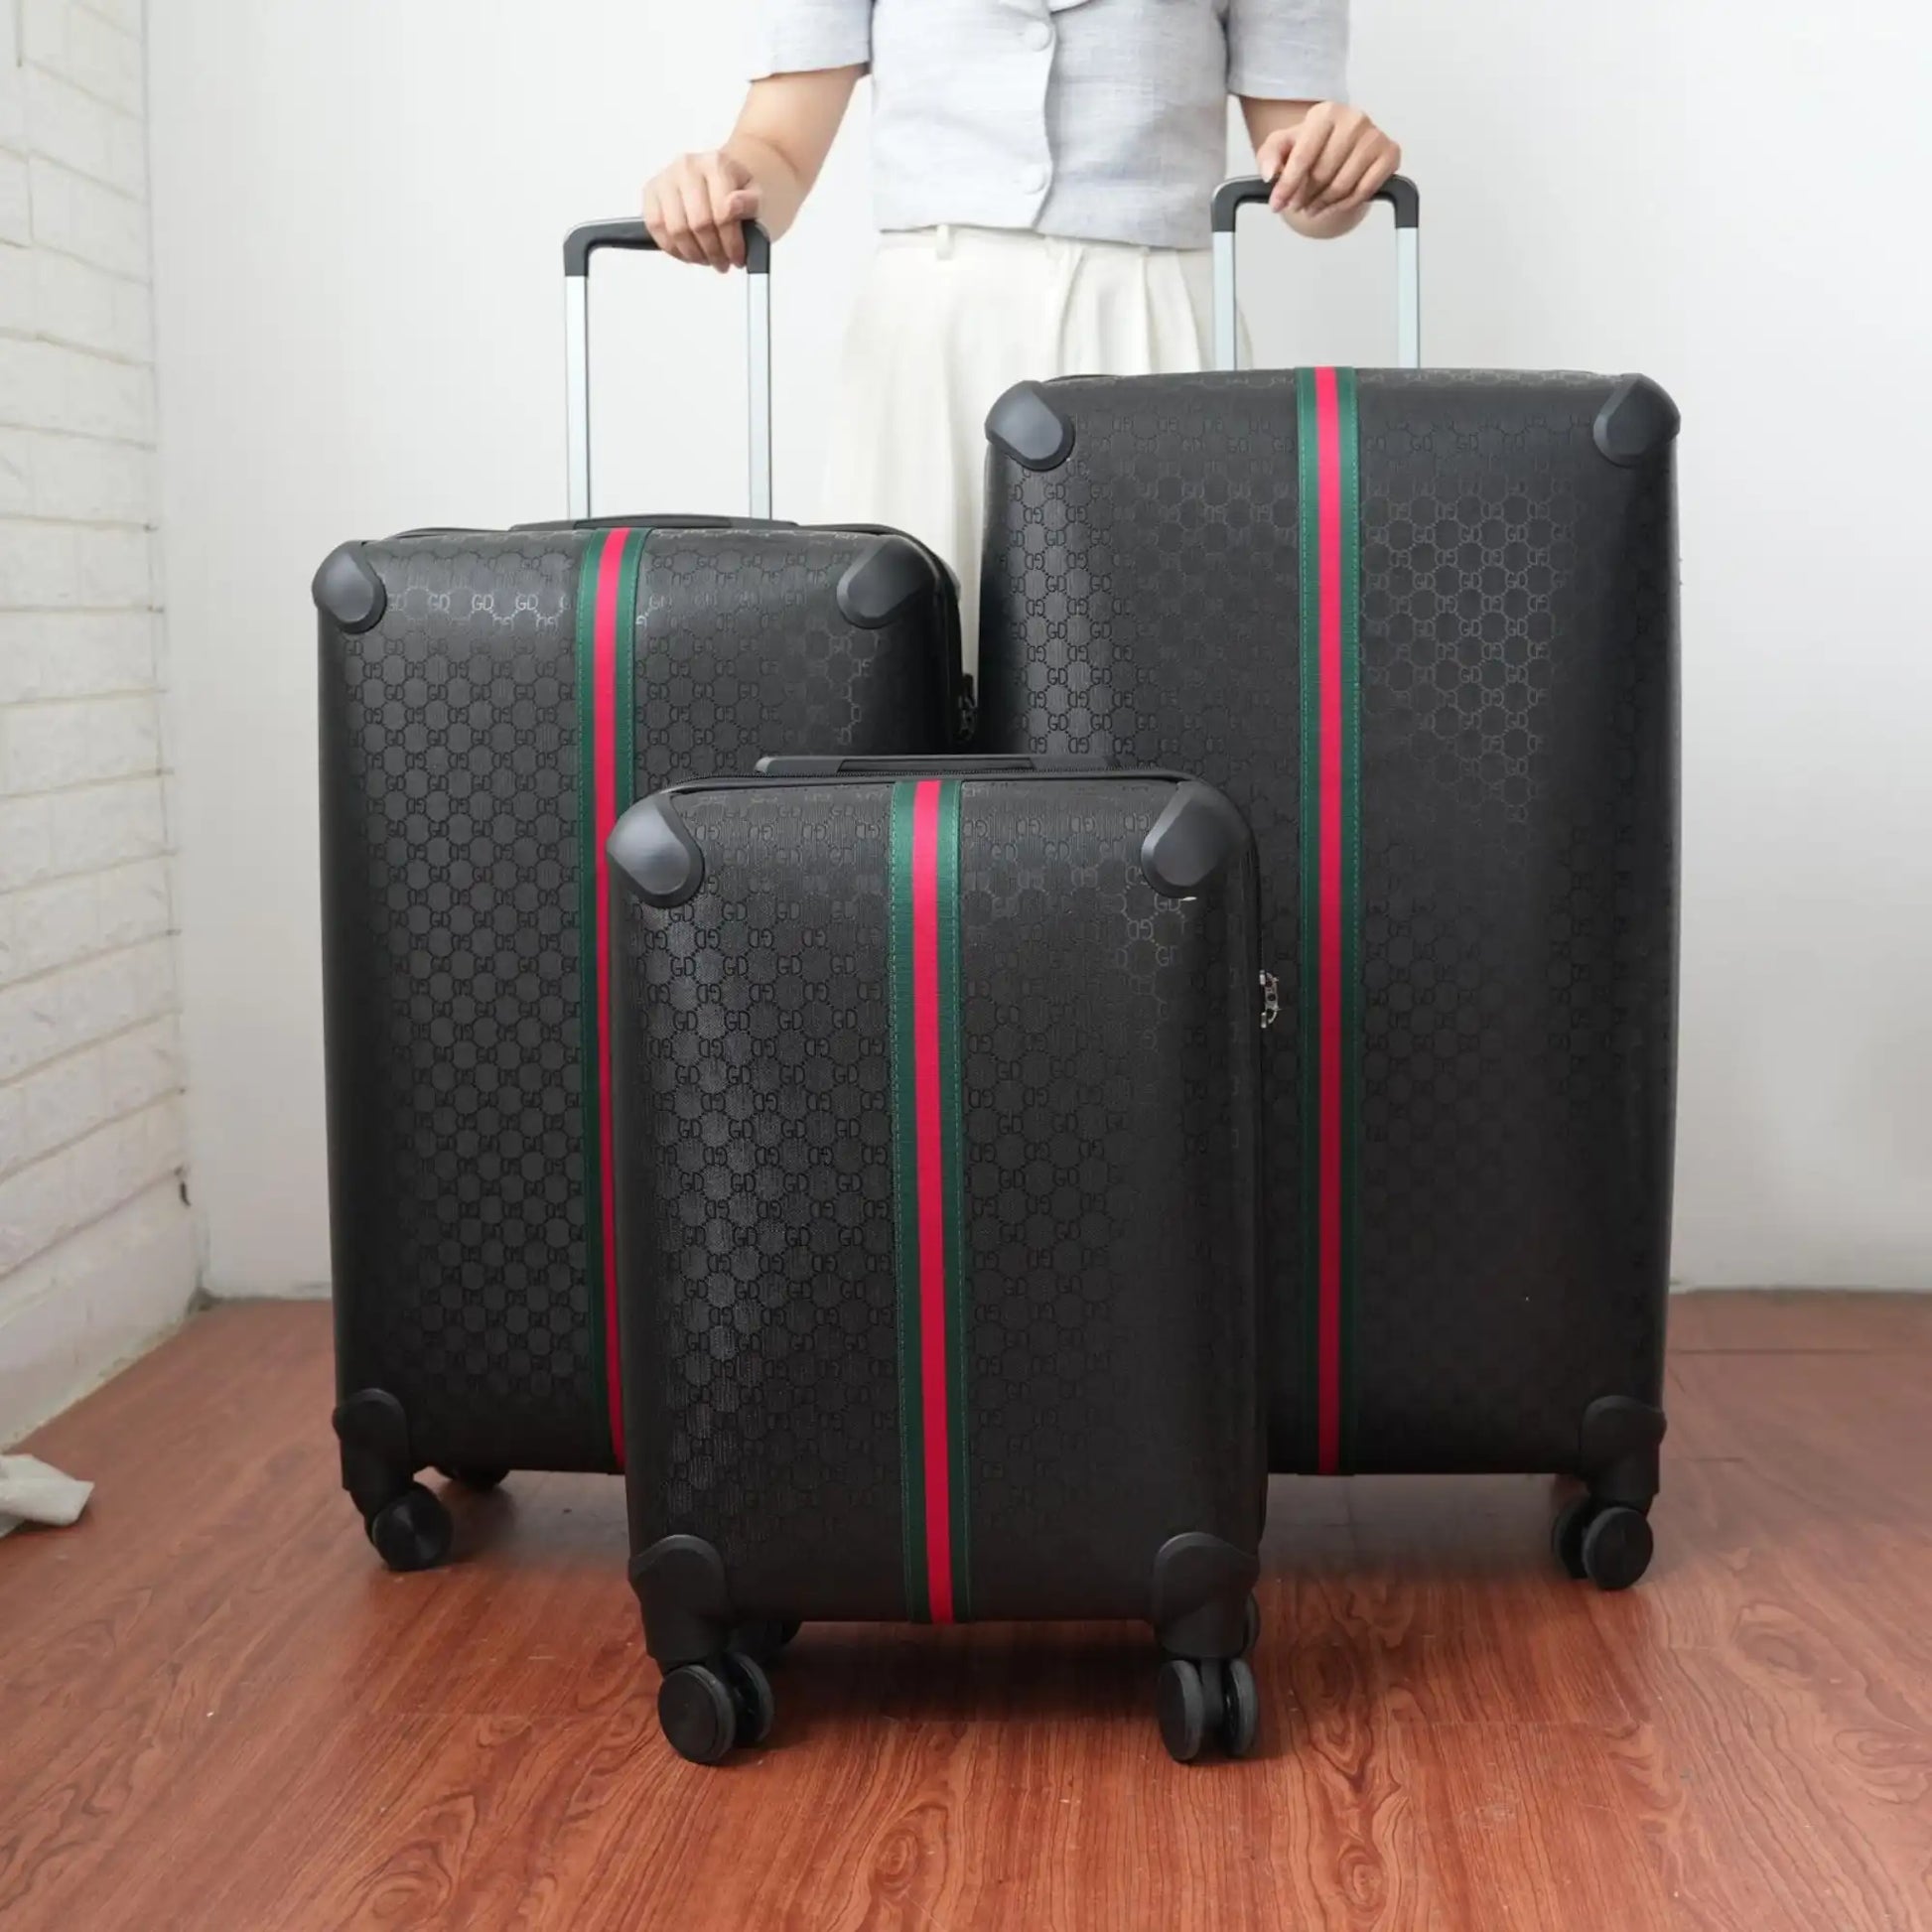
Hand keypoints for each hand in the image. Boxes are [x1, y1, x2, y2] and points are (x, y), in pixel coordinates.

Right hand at [642, 150, 761, 271]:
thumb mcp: (760, 199)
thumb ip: (751, 203)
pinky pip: (656, 227)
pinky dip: (672, 247)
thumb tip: (732, 204)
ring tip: (707, 258)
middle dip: (713, 251)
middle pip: (698, 224)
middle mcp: (687, 166)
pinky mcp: (651, 193)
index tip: (738, 258)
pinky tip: (688, 252)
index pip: (722, 214)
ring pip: (675, 229)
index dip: (731, 243)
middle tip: (723, 262)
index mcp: (716, 164)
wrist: (728, 181)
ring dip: (693, 253)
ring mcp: (666, 178)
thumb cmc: (742, 194)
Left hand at [1258, 105, 1400, 220]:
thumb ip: (1269, 155)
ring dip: (1322, 205)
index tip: (1276, 205)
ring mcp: (1374, 136)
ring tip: (1312, 208)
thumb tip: (1270, 175)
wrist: (1341, 144)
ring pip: (1342, 186)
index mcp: (1326, 113)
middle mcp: (1354, 119)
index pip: (1303, 157)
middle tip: (1296, 206)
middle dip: (1304, 197)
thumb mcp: (1283, 146)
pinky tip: (1332, 206)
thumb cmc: (1311, 145)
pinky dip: (1345, 205)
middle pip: (1322, 174)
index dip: (1287, 186)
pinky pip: (1364, 191)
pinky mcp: (1390, 154)